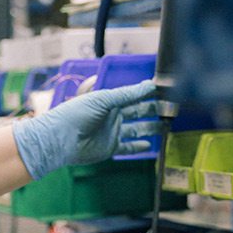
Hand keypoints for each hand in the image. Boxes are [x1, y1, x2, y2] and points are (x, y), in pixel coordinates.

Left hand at [12, 79, 159, 179]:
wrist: (60, 139)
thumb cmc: (77, 114)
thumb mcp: (103, 99)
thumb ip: (127, 93)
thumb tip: (149, 84)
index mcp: (110, 100)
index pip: (134, 94)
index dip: (148, 92)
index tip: (166, 89)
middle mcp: (113, 115)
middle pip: (138, 111)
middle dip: (154, 109)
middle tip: (172, 107)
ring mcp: (112, 131)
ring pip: (137, 128)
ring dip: (151, 126)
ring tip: (167, 124)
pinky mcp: (110, 147)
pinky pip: (128, 147)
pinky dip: (139, 146)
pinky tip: (151, 144)